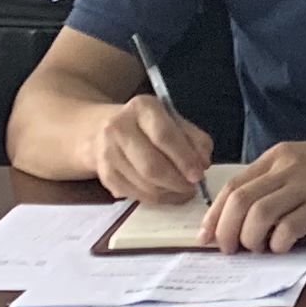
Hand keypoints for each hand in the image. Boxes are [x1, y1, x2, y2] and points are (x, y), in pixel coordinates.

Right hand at [87, 94, 213, 206]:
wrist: (102, 129)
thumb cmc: (148, 125)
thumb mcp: (174, 120)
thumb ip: (195, 138)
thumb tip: (203, 163)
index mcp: (142, 108)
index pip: (164, 136)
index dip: (184, 158)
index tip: (199, 174)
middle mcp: (119, 128)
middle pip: (151, 165)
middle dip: (176, 181)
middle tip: (192, 187)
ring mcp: (108, 153)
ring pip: (143, 184)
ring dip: (168, 193)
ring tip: (182, 191)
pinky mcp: (104, 175)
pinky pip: (134, 194)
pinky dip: (154, 199)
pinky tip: (166, 194)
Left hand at [206, 141, 305, 252]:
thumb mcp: (297, 166)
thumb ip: (268, 184)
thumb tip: (231, 218)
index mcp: (277, 156)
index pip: (233, 186)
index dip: (214, 215)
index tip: (206, 236)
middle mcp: (289, 167)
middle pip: (240, 201)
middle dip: (227, 231)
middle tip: (230, 249)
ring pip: (259, 215)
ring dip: (250, 239)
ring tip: (257, 248)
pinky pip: (288, 229)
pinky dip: (278, 244)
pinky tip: (283, 247)